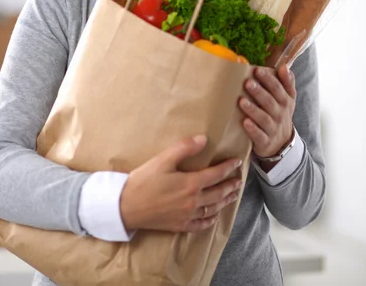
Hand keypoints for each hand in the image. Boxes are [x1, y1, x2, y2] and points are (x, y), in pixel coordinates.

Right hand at [120, 135, 242, 233]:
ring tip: (233, 196)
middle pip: (218, 193)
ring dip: (225, 201)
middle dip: (230, 186)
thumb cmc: (144, 181)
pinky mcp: (179, 225)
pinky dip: (210, 220)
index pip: (216, 174)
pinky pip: (201, 224)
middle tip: (239, 180)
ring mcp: (187, 215)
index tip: (237, 162)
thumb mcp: (163, 159)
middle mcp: (193, 201)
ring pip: (213, 209)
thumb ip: (184, 148)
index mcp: (191, 183)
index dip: (228, 168)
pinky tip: (214, 217)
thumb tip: (203, 139)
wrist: (127, 206)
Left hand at [239, 65, 295, 157]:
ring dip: (253, 109)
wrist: (281, 143)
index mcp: (285, 101)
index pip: (278, 89)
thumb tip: (284, 66)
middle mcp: (280, 114)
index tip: (257, 70)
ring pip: (264, 118)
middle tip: (247, 82)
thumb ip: (286, 82)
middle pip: (270, 102)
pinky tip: (244, 122)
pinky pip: (259, 136)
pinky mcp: (265, 142)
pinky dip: (252, 129)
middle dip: (259, 92)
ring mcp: (273, 129)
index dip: (269, 79)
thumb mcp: (287, 99)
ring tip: (241, 101)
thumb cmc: (279, 114)